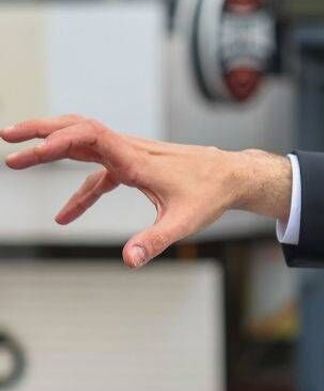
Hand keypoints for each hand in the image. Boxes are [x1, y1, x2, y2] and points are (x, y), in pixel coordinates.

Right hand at [2, 115, 291, 267]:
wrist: (233, 176)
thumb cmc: (211, 196)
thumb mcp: (183, 223)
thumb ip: (154, 241)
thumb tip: (128, 260)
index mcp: (136, 159)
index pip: (87, 138)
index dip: (54, 142)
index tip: (26, 154)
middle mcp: (129, 150)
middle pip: (76, 129)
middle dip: (40, 131)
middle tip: (5, 138)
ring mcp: (130, 155)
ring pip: (83, 142)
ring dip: (50, 145)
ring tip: (15, 155)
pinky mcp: (134, 166)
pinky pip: (98, 172)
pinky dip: (78, 189)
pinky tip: (65, 217)